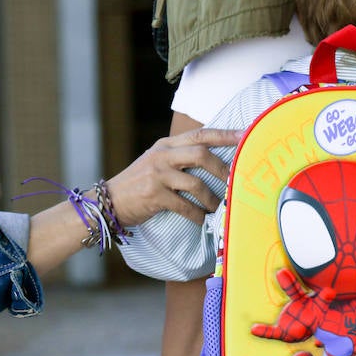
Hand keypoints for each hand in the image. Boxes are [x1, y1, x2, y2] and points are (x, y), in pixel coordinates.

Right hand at [102, 126, 241, 226]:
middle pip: (201, 154)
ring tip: (218, 208)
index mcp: (166, 145)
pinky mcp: (154, 195)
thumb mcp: (157, 162)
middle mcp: (162, 156)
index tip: (246, 135)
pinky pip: (185, 206)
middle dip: (222, 169)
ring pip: (196, 183)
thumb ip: (180, 157)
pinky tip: (202, 221)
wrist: (110, 201)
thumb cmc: (139, 184)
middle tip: (234, 182)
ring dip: (212, 199)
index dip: (224, 135)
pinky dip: (197, 215)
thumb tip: (214, 162)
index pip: (200, 135)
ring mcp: (157, 175)